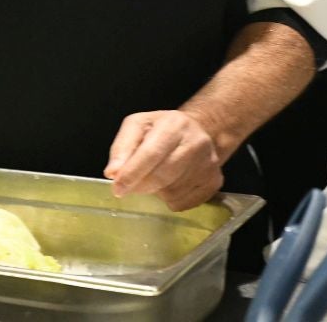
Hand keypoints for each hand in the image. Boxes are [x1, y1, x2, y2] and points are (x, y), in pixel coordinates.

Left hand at [104, 109, 223, 210]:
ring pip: (172, 192)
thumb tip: (112, 173)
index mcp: (174, 124)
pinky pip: (184, 202)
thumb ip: (122, 148)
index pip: (151, 153)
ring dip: (156, 192)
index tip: (117, 188)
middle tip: (130, 186)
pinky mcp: (214, 181)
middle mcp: (196, 142)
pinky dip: (170, 199)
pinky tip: (171, 183)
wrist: (199, 131)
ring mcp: (209, 163)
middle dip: (140, 185)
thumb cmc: (162, 129)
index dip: (132, 173)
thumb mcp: (138, 126)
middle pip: (162, 176)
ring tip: (156, 177)